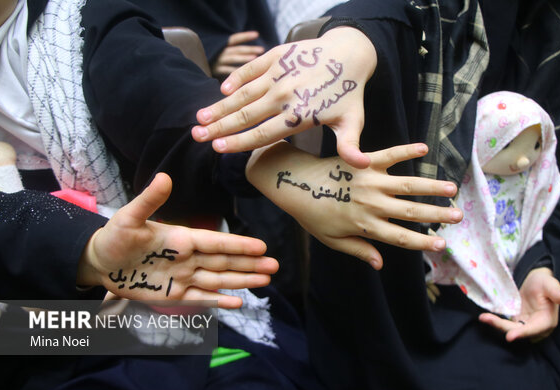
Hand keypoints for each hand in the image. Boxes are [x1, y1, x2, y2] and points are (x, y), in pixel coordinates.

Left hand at [77, 173, 277, 307]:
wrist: (99, 263)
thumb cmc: (114, 237)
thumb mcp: (129, 218)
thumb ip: (150, 201)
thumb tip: (165, 177)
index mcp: (182, 239)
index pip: (216, 243)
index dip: (238, 245)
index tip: (261, 246)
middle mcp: (188, 258)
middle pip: (224, 263)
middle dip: (250, 264)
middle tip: (274, 266)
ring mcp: (183, 278)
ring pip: (218, 280)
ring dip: (242, 280)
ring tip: (265, 280)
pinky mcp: (173, 295)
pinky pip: (201, 299)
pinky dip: (219, 301)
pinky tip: (238, 301)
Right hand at [193, 27, 376, 168]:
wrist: (350, 54)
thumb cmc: (349, 93)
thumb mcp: (353, 121)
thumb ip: (351, 145)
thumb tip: (362, 167)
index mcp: (300, 115)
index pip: (262, 134)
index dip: (238, 142)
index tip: (217, 148)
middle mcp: (285, 95)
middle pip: (246, 115)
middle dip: (219, 127)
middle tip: (196, 137)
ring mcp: (280, 74)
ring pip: (244, 94)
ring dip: (221, 106)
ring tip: (200, 118)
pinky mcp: (278, 56)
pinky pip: (251, 69)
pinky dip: (236, 79)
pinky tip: (222, 90)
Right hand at [211, 31, 265, 77]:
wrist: (197, 72)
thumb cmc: (214, 64)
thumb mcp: (222, 56)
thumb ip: (233, 53)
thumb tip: (251, 53)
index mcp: (221, 47)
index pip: (234, 39)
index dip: (245, 36)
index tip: (256, 34)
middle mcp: (219, 53)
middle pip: (236, 49)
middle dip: (249, 49)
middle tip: (261, 50)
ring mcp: (217, 61)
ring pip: (232, 58)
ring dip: (244, 58)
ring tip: (255, 58)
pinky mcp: (214, 71)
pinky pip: (227, 71)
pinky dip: (236, 71)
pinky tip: (245, 74)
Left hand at [246, 142, 461, 268]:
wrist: (293, 184)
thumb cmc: (312, 214)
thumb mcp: (331, 240)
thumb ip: (358, 250)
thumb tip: (380, 264)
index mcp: (364, 225)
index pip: (399, 237)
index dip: (421, 242)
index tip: (441, 244)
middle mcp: (371, 204)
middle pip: (410, 212)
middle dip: (436, 215)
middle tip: (458, 216)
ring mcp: (369, 181)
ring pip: (407, 185)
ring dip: (431, 187)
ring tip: (452, 188)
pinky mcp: (363, 161)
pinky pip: (389, 154)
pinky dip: (406, 150)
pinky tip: (425, 149)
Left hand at [478, 267, 559, 341]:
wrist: (536, 281)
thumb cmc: (544, 282)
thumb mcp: (550, 284)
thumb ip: (556, 292)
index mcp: (547, 321)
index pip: (534, 330)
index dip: (522, 333)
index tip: (510, 336)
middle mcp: (536, 327)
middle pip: (519, 331)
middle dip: (503, 328)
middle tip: (486, 319)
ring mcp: (525, 325)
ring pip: (510, 329)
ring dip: (496, 325)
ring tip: (483, 317)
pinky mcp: (516, 322)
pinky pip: (505, 325)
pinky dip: (495, 321)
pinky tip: (485, 317)